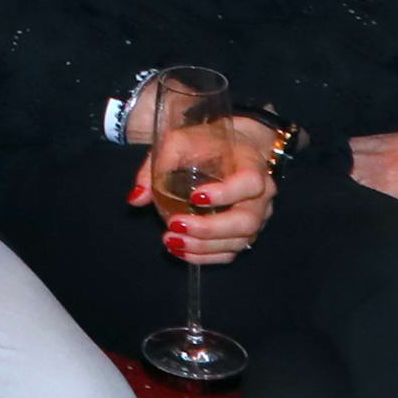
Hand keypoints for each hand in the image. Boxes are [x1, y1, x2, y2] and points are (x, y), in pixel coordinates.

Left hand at [134, 113, 280, 261]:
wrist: (234, 146)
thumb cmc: (206, 142)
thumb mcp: (178, 142)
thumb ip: (157, 166)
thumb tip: (136, 198)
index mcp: (251, 166)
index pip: (249, 183)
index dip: (225, 194)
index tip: (194, 197)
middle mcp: (261, 195)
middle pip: (246, 221)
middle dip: (209, 229)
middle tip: (175, 225)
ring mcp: (258, 216)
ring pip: (239, 241)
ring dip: (204, 246)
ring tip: (171, 241)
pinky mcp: (246, 231)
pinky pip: (232, 251)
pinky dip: (207, 256)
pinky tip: (181, 252)